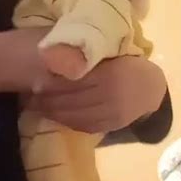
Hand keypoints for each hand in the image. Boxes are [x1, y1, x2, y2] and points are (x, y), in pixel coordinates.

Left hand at [29, 56, 166, 132]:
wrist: (151, 88)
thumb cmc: (125, 65)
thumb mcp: (109, 55)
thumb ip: (87, 57)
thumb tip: (53, 57)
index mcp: (109, 74)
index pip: (72, 81)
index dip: (51, 83)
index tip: (34, 81)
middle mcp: (111, 95)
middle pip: (70, 100)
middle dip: (47, 100)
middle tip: (30, 96)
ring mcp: (112, 113)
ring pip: (75, 115)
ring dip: (53, 112)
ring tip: (37, 106)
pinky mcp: (111, 125)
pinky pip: (84, 125)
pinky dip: (66, 121)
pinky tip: (54, 115)